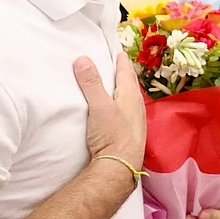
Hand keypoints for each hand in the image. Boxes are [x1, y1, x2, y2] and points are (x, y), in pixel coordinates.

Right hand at [74, 53, 145, 169]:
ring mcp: (136, 120)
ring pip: (131, 98)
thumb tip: (83, 59)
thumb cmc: (112, 135)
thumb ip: (91, 83)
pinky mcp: (131, 132)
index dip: (122, 61)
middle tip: (119, 64)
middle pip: (131, 85)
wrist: (120, 166)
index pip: (126, 73)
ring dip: (124, 89)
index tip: (119, 52)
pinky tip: (119, 109)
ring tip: (118, 84)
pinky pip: (128, 111)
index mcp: (130, 96)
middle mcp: (137, 106)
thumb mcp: (99, 106)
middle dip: (125, 73)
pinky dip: (123, 104)